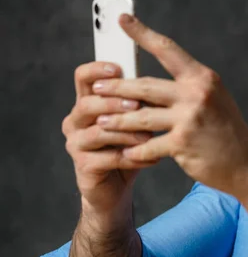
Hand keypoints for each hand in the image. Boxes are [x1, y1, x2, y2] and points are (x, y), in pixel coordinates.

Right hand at [62, 62, 156, 214]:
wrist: (116, 187)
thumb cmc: (127, 147)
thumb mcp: (134, 121)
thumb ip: (138, 102)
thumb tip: (162, 84)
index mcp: (86, 103)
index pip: (83, 78)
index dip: (97, 71)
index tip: (118, 69)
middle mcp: (75, 121)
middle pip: (87, 104)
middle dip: (115, 103)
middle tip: (139, 106)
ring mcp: (76, 144)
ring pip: (99, 132)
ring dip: (128, 133)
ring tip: (152, 136)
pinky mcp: (83, 166)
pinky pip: (109, 158)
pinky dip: (134, 157)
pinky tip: (154, 158)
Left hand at [92, 14, 247, 197]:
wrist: (247, 164)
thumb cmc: (226, 130)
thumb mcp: (213, 99)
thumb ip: (185, 88)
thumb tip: (145, 84)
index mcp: (202, 78)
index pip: (167, 49)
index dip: (142, 33)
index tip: (122, 19)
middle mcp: (196, 94)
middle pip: (144, 85)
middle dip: (116, 87)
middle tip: (97, 88)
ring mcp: (189, 119)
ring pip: (140, 116)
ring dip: (117, 121)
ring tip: (101, 122)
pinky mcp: (182, 144)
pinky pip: (147, 146)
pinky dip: (134, 152)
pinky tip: (126, 154)